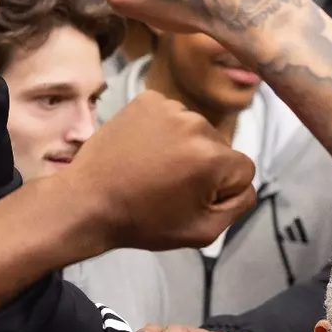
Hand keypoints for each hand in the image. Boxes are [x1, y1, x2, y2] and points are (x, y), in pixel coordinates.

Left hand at [61, 91, 255, 252]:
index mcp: (213, 157)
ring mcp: (169, 107)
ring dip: (183, 146)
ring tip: (152, 168)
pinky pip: (171, 115)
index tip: (191, 199)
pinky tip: (143, 149)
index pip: (243, 169)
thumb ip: (238, 205)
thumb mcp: (203, 231)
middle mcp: (196, 123)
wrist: (88, 200)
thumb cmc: (144, 221)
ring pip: (195, 130)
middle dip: (202, 166)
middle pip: (219, 147)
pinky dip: (162, 130)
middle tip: (169, 185)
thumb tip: (243, 183)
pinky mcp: (146, 100)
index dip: (222, 190)